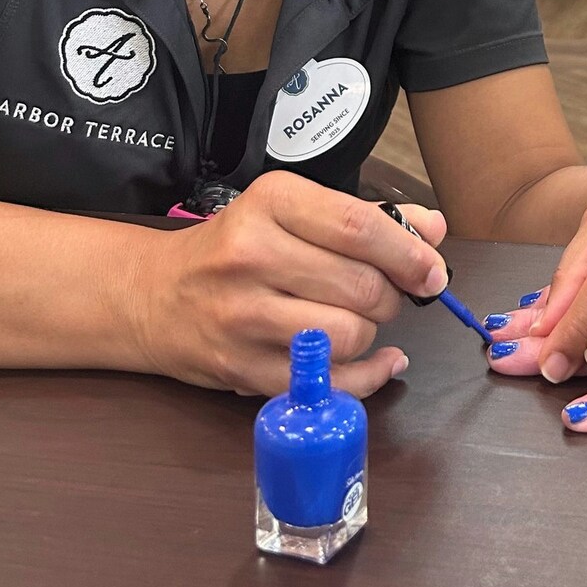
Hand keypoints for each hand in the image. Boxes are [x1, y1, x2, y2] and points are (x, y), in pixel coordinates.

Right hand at [123, 171, 447, 395]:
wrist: (154, 295)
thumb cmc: (236, 247)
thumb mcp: (294, 212)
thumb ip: (369, 217)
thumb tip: (432, 228)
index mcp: (272, 203)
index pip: (359, 227)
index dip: (409, 253)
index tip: (432, 270)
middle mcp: (251, 255)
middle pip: (361, 286)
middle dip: (392, 295)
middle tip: (384, 293)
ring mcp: (242, 315)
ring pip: (348, 335)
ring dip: (371, 333)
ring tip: (355, 319)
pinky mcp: (241, 368)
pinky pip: (326, 383)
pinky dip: (367, 377)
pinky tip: (378, 361)